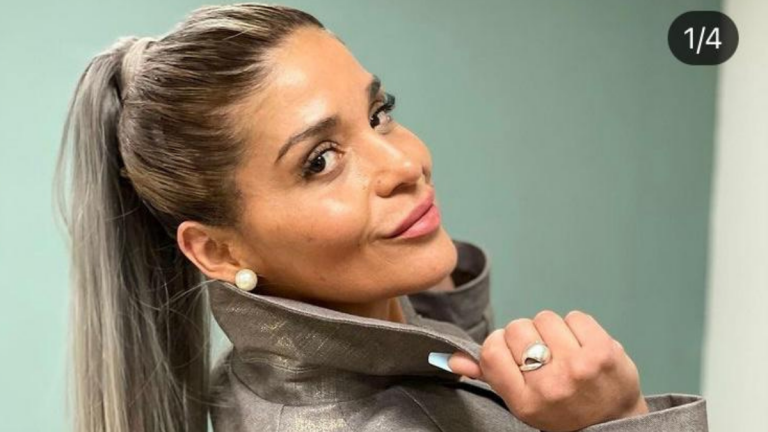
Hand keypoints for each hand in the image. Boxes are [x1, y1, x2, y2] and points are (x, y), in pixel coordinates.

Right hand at [447, 310, 648, 431]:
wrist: (613, 422)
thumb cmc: (562, 409)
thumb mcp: (522, 401)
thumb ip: (489, 375)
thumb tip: (452, 359)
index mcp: (524, 401)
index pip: (491, 350)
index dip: (499, 344)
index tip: (512, 354)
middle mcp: (550, 386)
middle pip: (517, 328)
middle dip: (527, 336)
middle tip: (543, 356)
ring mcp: (579, 368)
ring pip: (545, 318)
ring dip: (552, 330)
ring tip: (564, 352)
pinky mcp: (604, 351)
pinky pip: (575, 316)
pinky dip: (577, 327)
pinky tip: (583, 347)